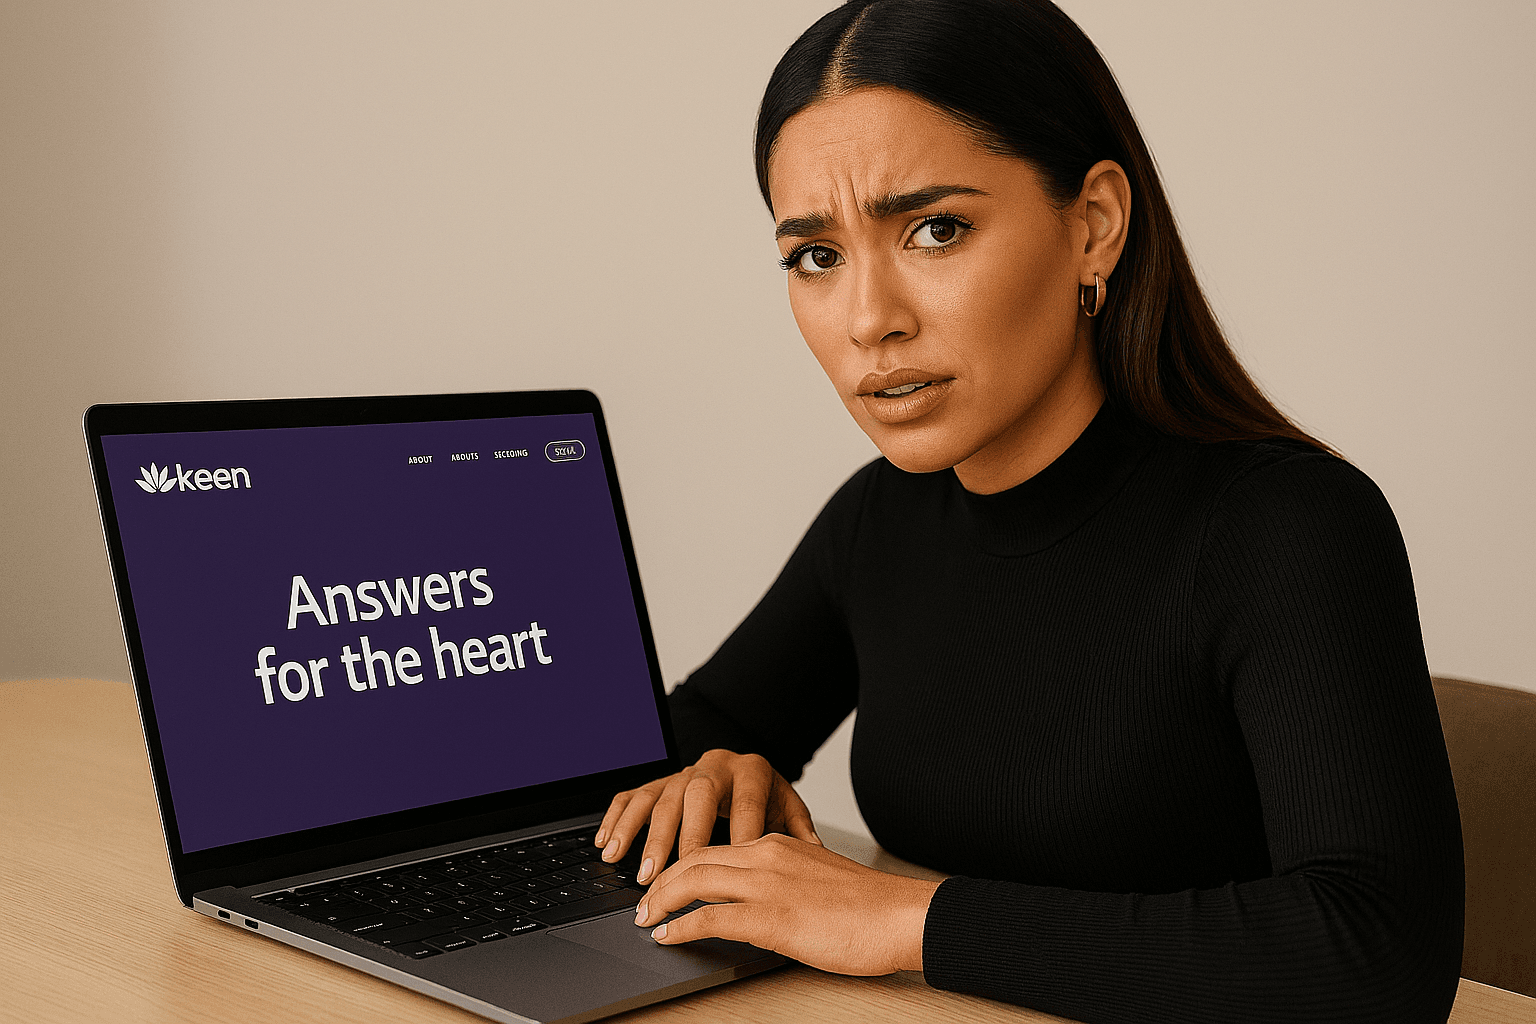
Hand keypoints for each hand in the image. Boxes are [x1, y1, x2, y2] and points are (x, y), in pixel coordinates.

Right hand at [594, 749, 819, 882]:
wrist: (746, 768)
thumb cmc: (766, 797)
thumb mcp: (788, 807)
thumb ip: (799, 829)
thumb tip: (814, 853)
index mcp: (751, 771)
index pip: (745, 805)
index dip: (739, 838)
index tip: (735, 875)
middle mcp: (714, 767)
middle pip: (696, 797)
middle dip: (683, 837)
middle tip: (674, 873)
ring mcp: (683, 773)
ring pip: (660, 798)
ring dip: (645, 836)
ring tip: (638, 871)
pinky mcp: (660, 781)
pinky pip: (633, 795)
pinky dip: (618, 819)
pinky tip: (608, 845)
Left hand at [632, 833, 941, 974]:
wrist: (901, 915)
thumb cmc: (870, 906)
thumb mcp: (818, 877)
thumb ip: (786, 880)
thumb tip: (763, 902)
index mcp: (778, 842)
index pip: (714, 846)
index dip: (683, 864)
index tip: (667, 880)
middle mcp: (766, 854)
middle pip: (694, 858)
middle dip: (661, 879)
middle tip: (643, 900)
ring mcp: (766, 883)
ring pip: (694, 880)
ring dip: (660, 900)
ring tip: (645, 917)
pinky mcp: (770, 916)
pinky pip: (709, 917)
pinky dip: (680, 926)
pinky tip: (667, 936)